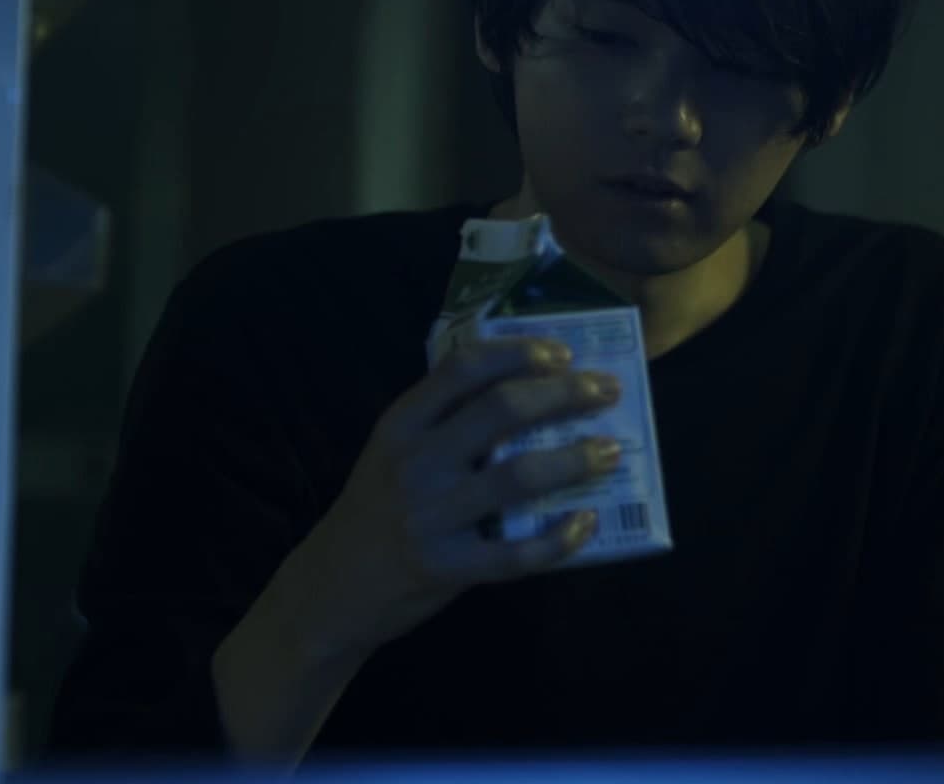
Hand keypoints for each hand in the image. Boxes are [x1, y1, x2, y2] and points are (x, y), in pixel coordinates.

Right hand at [294, 335, 622, 658]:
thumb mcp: (394, 452)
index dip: (519, 353)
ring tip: (611, 451)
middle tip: (605, 390)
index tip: (563, 353)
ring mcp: (431, 517)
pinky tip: (586, 522)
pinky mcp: (447, 567)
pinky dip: (560, 538)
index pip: (463, 368)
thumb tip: (533, 390)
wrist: (332, 590)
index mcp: (401, 424)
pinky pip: (517, 554)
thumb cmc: (378, 509)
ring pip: (518, 476)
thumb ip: (445, 422)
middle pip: (502, 412)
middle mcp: (415, 463)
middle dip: (564, 395)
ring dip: (575, 459)